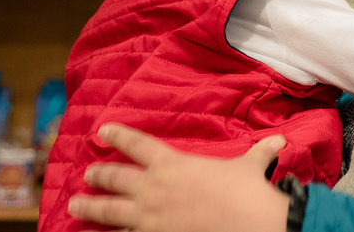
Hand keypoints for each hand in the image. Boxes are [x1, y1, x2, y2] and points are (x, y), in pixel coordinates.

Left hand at [67, 124, 289, 231]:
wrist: (249, 224)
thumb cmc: (246, 192)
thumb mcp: (250, 167)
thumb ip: (260, 153)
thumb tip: (280, 141)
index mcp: (172, 163)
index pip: (137, 143)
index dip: (117, 135)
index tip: (102, 130)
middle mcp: (153, 188)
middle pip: (114, 177)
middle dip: (98, 175)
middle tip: (87, 175)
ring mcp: (149, 217)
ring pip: (108, 212)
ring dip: (89, 209)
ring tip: (74, 207)